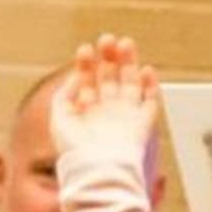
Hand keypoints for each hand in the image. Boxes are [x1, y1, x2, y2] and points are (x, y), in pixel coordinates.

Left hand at [49, 34, 161, 169]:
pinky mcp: (142, 125)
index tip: (85, 50)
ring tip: (125, 43)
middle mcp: (106, 112)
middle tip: (107, 39)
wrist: (97, 172)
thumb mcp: (60, 117)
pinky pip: (151, 101)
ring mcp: (125, 117)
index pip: (88, 80)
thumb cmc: (75, 151)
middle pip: (110, 77)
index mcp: (86, 112)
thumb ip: (64, 93)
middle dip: (109, 57)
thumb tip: (75, 77)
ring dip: (129, 62)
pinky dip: (151, 85)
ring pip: (130, 83)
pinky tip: (146, 69)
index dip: (87, 63)